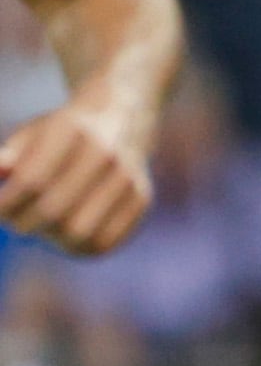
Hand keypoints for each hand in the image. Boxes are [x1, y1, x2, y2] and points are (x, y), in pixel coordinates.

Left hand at [0, 94, 152, 254]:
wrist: (121, 119)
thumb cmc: (62, 133)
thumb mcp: (31, 135)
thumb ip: (9, 158)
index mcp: (72, 130)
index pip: (31, 181)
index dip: (6, 204)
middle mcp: (106, 154)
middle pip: (54, 210)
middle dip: (23, 222)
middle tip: (15, 220)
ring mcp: (128, 180)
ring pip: (79, 233)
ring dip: (51, 237)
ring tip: (43, 225)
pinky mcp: (141, 200)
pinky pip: (104, 242)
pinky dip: (77, 247)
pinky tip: (65, 234)